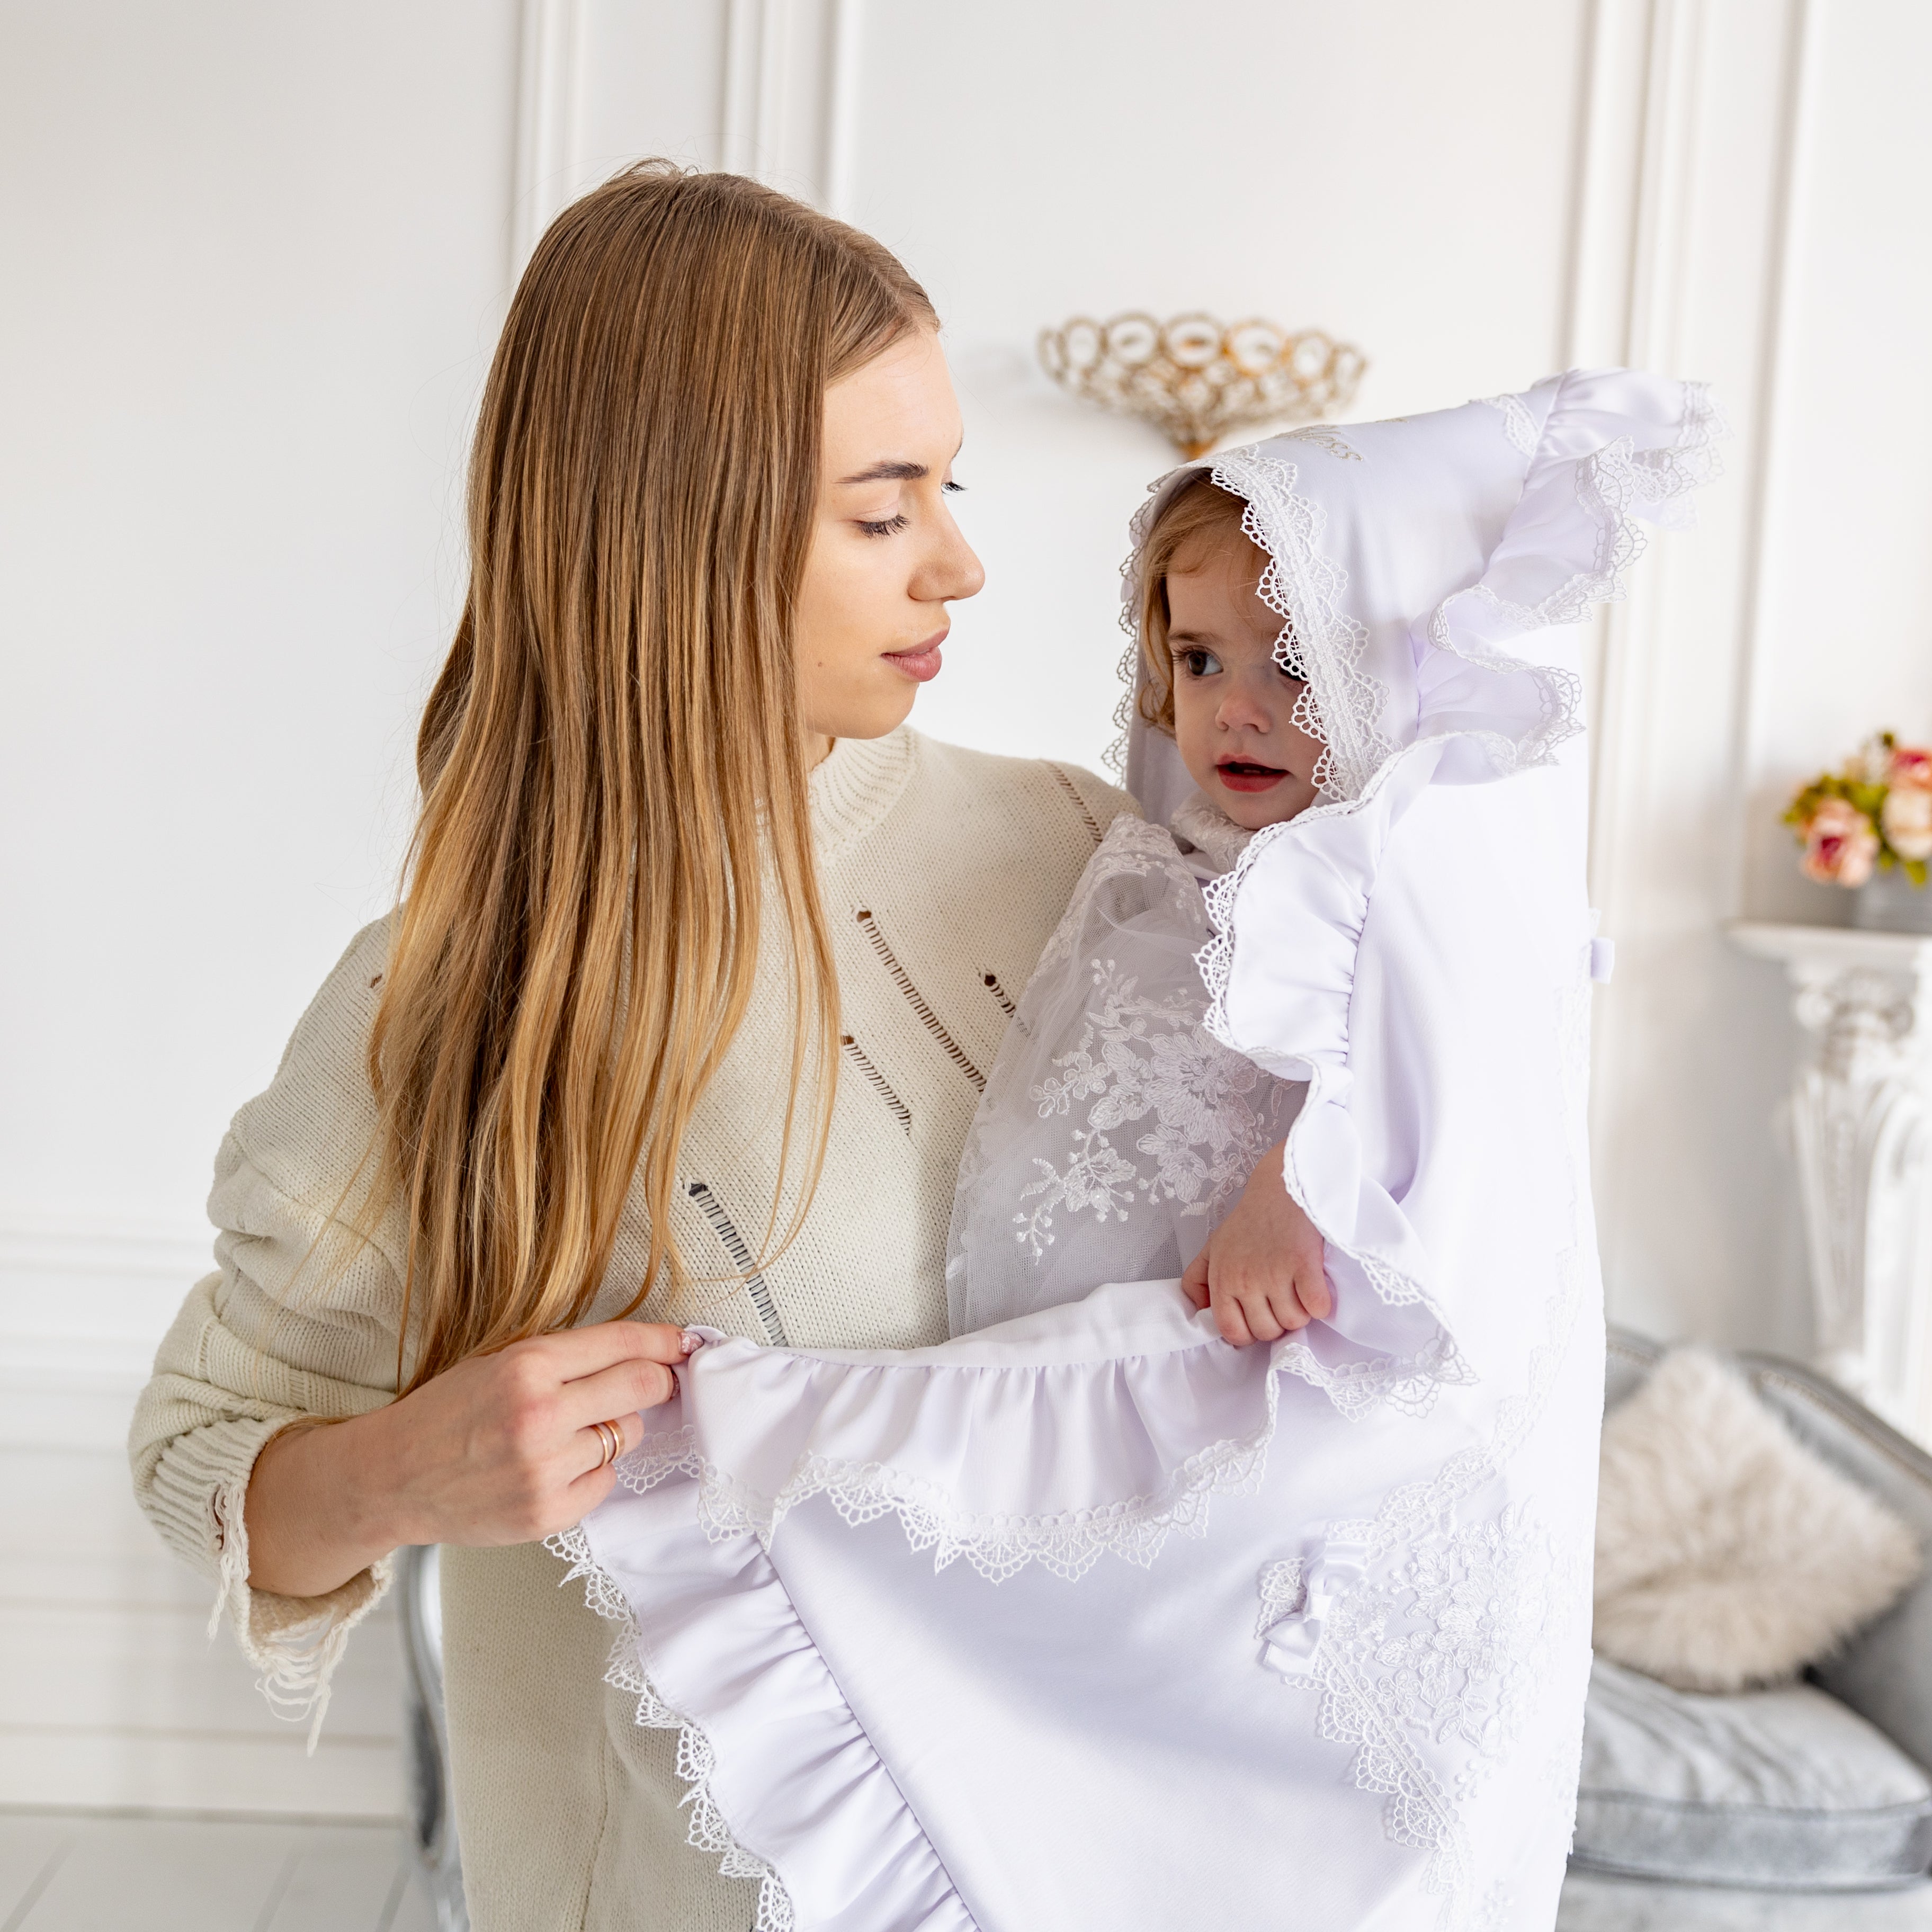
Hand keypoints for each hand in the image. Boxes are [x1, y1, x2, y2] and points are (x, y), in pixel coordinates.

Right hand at [244, 1320, 691, 1597]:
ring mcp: (544, 1469)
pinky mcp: (547, 1513)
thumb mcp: (500, 1361)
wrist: (393, 1476)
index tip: (684, 1343)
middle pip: (642, 1388)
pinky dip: (592, 1470)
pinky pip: (605, 1481)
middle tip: (654, 1382)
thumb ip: (568, 1357)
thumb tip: (643, 1351)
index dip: (664, 1342)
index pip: (624, 1344)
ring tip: (572, 1429)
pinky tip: (557, 1464)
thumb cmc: (448, 1412)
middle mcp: (540, 1416)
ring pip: (627, 1435)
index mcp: (527, 1366)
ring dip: (615, 1428)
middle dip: (657, 1382)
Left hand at [1181, 1139, 1331, 1347]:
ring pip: (1294, 1322)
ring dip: (1301, 1312)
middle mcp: (1245, 1280)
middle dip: (1277, 1322)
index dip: (1248, 1332)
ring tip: (1298, 1288)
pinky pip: (1317, 1309)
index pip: (1232, 1332)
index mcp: (1222, 1278)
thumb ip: (1198, 1281)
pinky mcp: (1304, 1266)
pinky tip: (1315, 1286)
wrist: (1282, 1186)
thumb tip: (1198, 1312)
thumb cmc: (1250, 1220)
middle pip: (1266, 1332)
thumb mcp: (1213, 1247)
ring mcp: (1275, 1274)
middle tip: (1282, 1299)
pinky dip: (1321, 1303)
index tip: (1259, 1317)